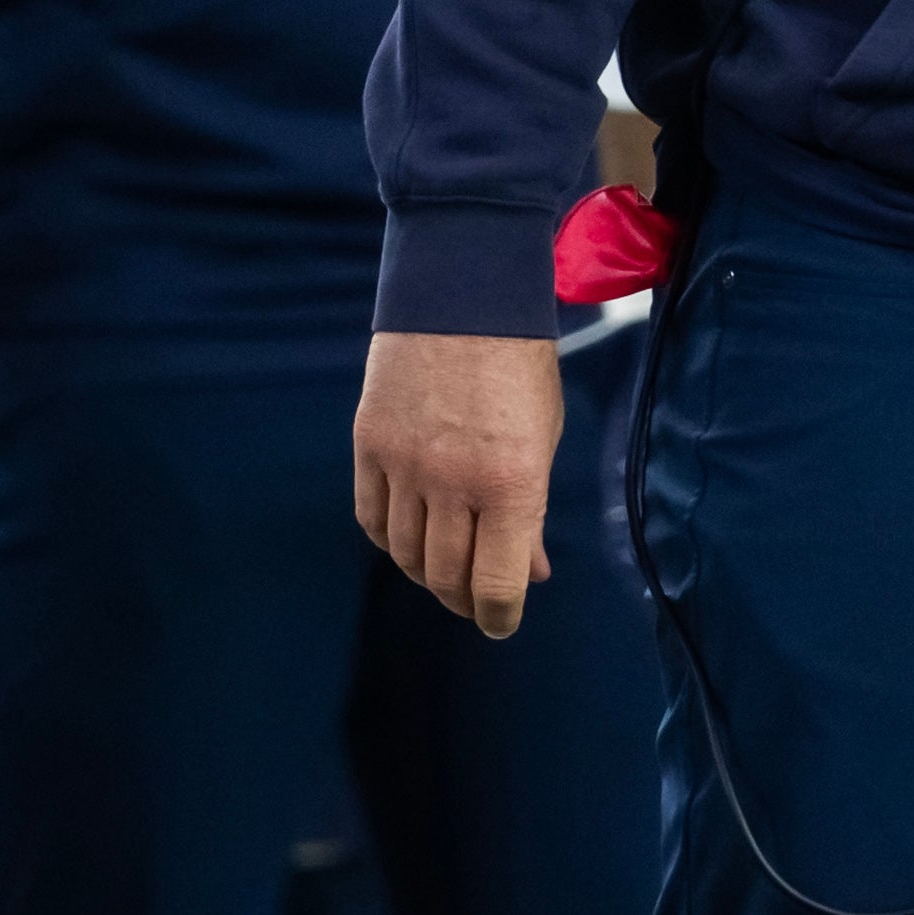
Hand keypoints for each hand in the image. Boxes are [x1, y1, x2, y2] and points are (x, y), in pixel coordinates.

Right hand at [353, 330, 561, 637]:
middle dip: (464, 599)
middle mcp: (453, 483)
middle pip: (445, 576)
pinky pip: (371, 517)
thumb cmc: (520, 363)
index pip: (497, 583)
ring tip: (444, 570)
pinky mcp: (368, 446)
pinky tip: (407, 538)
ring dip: (426, 573)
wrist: (461, 293)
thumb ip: (533, 510)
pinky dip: (389, 539)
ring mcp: (404, 466)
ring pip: (405, 553)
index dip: (499, 616)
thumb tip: (530, 571)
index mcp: (511, 483)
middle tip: (476, 600)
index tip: (502, 622)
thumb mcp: (546, 436)